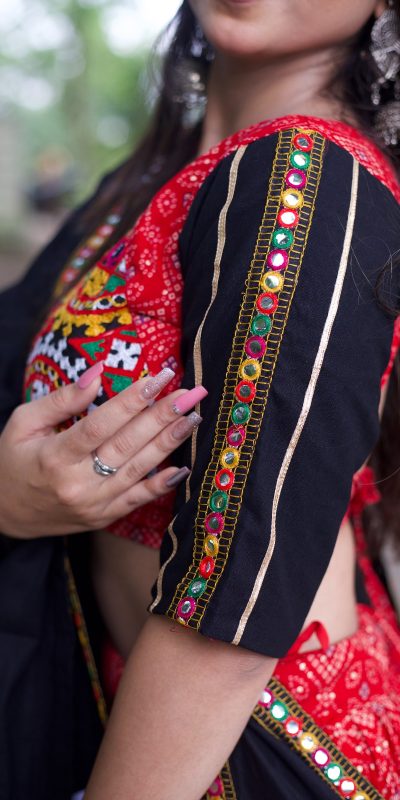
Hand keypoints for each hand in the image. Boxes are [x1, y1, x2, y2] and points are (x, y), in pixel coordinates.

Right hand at [0, 363, 206, 538]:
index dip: (131, 401)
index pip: (100, 425)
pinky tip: (183, 467)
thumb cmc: (12, 460)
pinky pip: (137, 501)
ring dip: (169, 443)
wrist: (3, 514)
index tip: (158, 377)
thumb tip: (97, 373)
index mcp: (54, 457)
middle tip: (190, 393)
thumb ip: (61, 400)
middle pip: (127, 446)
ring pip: (138, 470)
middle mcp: (77, 484)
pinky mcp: (103, 517)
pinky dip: (161, 485)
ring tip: (193, 418)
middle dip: (162, 417)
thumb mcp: (23, 423)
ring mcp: (93, 505)